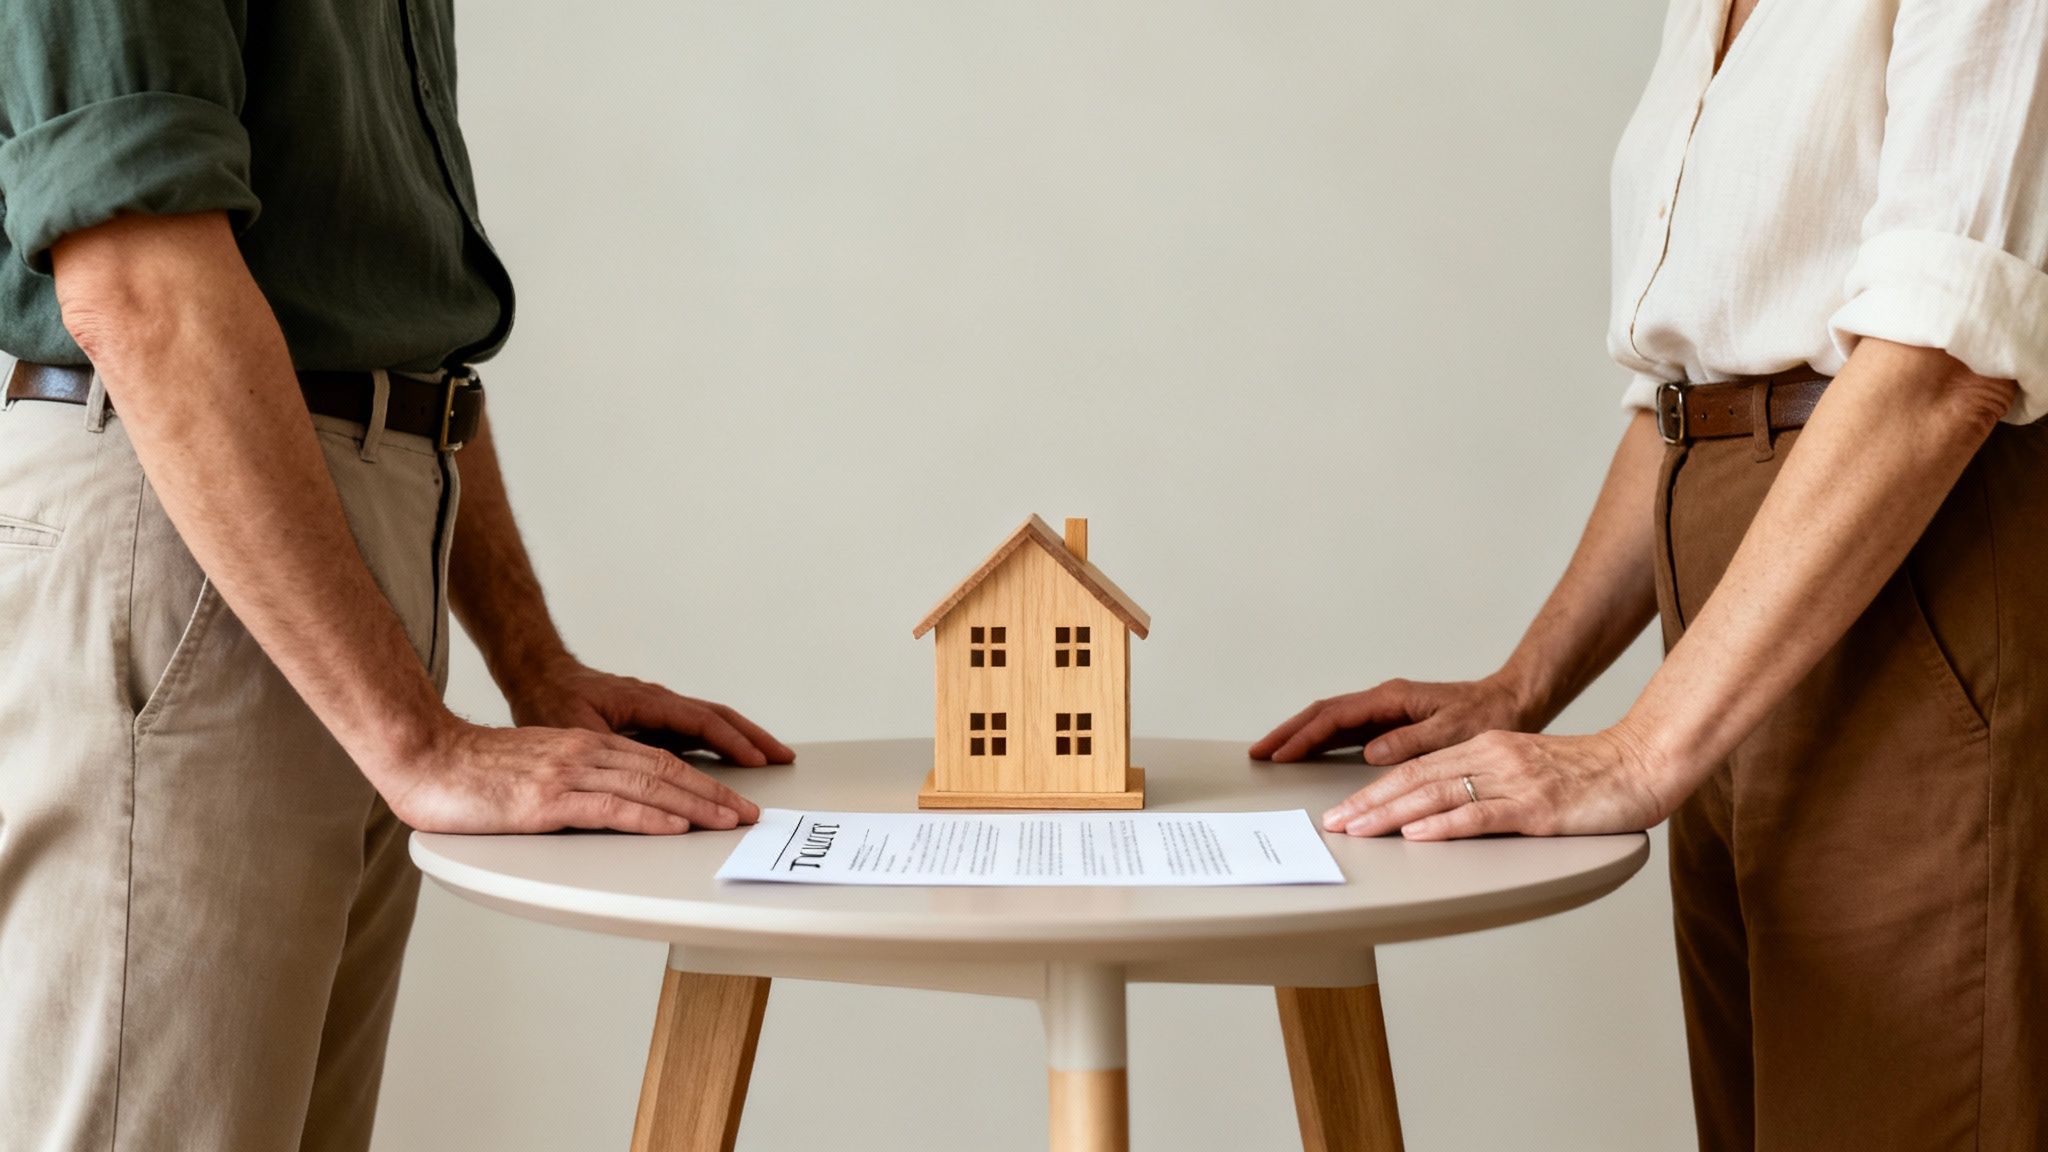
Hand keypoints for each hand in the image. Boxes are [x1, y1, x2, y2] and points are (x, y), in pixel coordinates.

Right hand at [374, 717, 762, 834]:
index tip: (728, 801)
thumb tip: (602, 811)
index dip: (698, 782)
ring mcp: (568, 774)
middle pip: (664, 771)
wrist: (423, 757)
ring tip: (727, 822)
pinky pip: (609, 807)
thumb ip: (571, 785)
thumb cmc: (469, 773)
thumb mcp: (534, 773)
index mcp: (583, 747)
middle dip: (712, 794)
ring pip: (647, 787)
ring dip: (694, 807)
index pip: (656, 762)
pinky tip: (673, 827)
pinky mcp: (547, 799)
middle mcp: (584, 753)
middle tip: (746, 814)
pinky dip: (648, 817)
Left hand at [505, 658, 795, 766]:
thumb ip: (607, 750)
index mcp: (645, 701)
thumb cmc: (549, 700)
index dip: (732, 742)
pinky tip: (730, 756)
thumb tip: (634, 775)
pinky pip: (696, 727)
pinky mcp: (652, 717)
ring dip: (742, 737)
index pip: (701, 722)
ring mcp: (658, 707)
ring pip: (710, 720)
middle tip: (783, 757)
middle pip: (717, 717)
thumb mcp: (572, 729)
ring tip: (769, 756)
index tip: (758, 760)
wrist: (537, 675)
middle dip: (753, 737)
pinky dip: (720, 740)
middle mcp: (658, 701)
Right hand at [1250, 675, 1539, 764]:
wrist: (1510, 702)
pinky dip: (1321, 739)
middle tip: (1259, 751)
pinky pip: (1346, 729)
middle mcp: (1383, 700)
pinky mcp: (1390, 721)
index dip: (1305, 736)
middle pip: (1323, 713)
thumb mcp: (1452, 732)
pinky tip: (1308, 751)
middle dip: (1289, 732)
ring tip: (1272, 752)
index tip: (1281, 753)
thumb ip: (1410, 742)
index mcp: (1392, 698)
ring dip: (1300, 734)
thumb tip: (1370, 752)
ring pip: (1330, 719)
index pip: (1336, 716)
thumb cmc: (1487, 716)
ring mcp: (1384, 710)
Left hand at [1318, 721, 1677, 839]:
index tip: (1345, 810)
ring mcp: (1513, 780)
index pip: (1417, 768)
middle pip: (1415, 779)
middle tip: (1333, 824)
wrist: (1642, 764)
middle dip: (1368, 803)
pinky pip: (1480, 815)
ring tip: (1357, 830)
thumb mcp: (1525, 769)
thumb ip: (1485, 783)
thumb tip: (1441, 811)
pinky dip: (1443, 826)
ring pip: (1437, 795)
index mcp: (1486, 747)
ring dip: (1390, 815)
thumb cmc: (1588, 777)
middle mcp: (1492, 757)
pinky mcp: (1536, 806)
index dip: (1375, 789)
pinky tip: (1416, 835)